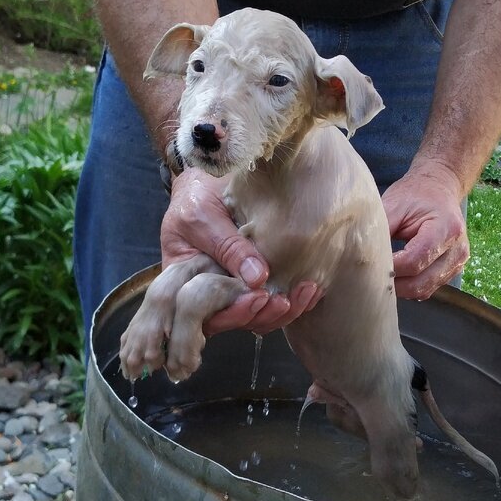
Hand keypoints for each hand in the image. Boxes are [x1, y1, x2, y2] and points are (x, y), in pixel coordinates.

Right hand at [160, 168, 321, 333]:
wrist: (209, 179)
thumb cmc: (194, 197)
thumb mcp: (202, 217)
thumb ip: (227, 247)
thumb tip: (257, 279)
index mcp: (188, 286)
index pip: (208, 315)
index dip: (234, 314)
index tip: (257, 298)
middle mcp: (213, 294)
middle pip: (240, 321)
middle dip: (265, 315)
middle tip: (285, 300)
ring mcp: (238, 289)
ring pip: (262, 316)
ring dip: (285, 311)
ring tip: (304, 291)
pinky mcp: (259, 280)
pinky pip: (277, 299)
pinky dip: (296, 300)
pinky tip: (312, 289)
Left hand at [382, 168, 470, 299]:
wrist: (439, 189)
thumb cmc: (416, 194)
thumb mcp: (394, 204)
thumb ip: (380, 231)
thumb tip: (360, 257)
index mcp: (447, 229)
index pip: (414, 261)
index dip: (390, 268)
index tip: (370, 266)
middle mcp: (457, 251)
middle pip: (420, 282)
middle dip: (393, 284)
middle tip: (370, 278)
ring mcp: (457, 264)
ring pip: (424, 290)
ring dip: (400, 288)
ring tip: (381, 277)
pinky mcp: (451, 271)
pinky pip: (427, 288)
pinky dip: (409, 286)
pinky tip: (395, 276)